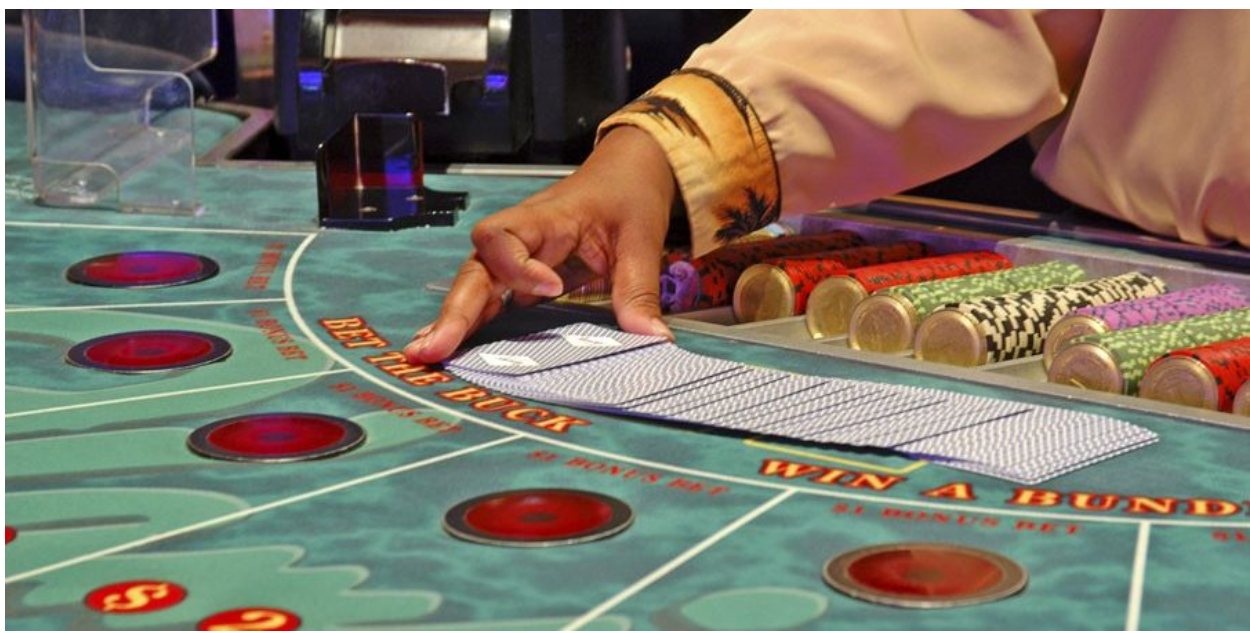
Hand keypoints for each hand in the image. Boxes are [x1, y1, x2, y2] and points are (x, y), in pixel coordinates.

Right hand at [405, 127, 676, 363]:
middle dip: (456, 311)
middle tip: (435, 349)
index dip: (518, 267)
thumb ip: (639, 289)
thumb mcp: (641, 239)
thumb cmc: (626, 196)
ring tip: (429, 356)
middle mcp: (519, 239)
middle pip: (475, 270)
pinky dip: (474, 325)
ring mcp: (515, 259)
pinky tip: (454, 354)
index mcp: (544, 218)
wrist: (626, 174)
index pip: (503, 237)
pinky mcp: (521, 277)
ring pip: (476, 288)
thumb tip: (653, 339)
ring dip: (455, 322)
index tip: (555, 288)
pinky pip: (492, 300)